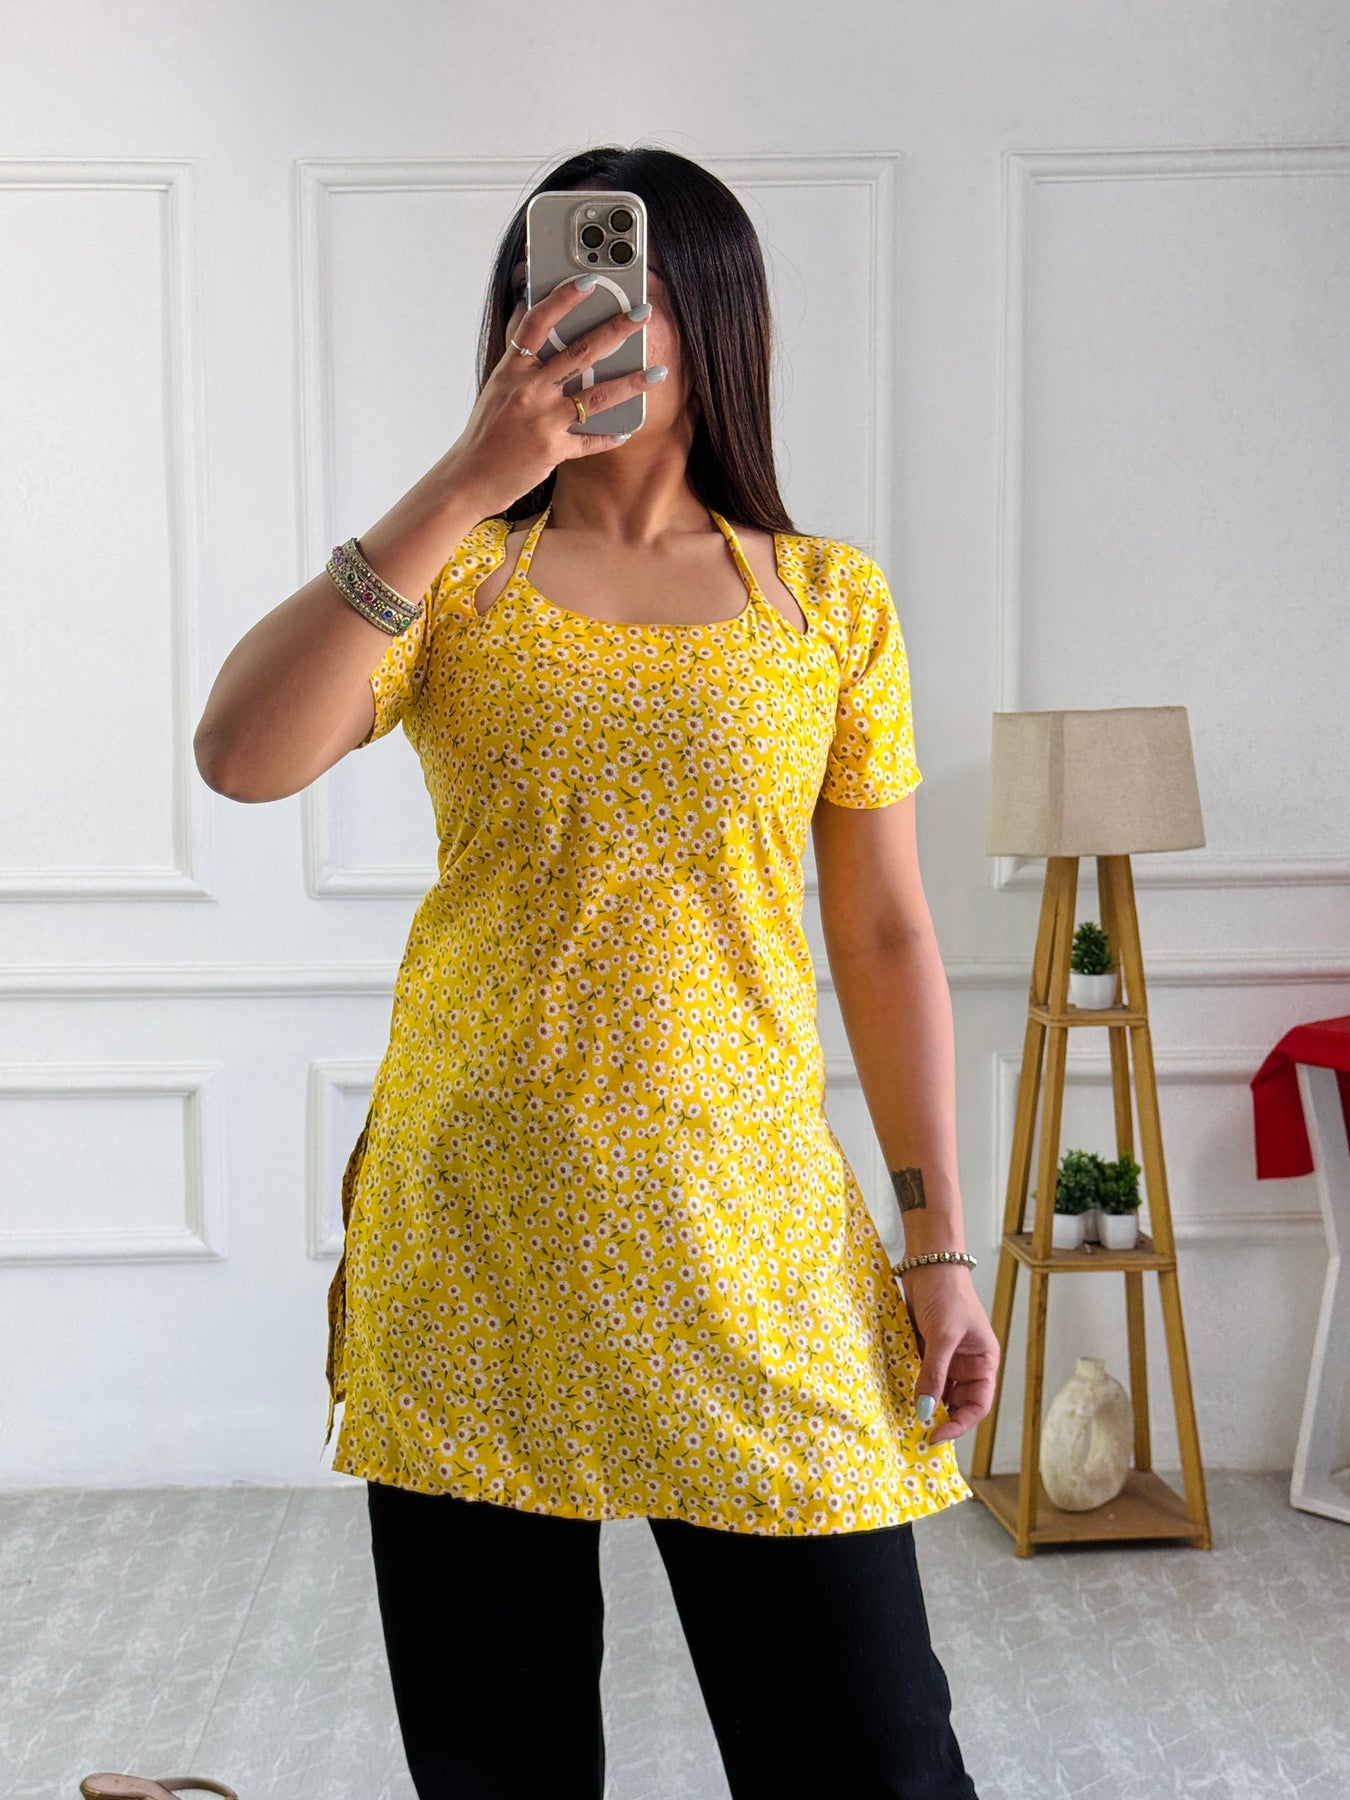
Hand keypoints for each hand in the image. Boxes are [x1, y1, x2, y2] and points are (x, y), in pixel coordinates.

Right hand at [444, 276, 660, 519]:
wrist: (469, 477)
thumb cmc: (486, 432)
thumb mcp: (498, 387)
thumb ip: (521, 361)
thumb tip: (533, 324)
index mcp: (512, 370)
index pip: (538, 323)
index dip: (564, 299)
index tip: (589, 280)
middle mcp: (528, 390)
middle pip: (579, 351)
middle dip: (616, 329)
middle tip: (643, 314)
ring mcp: (542, 420)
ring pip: (596, 394)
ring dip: (631, 382)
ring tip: (657, 373)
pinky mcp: (553, 449)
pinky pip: (590, 440)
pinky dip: (610, 436)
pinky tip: (628, 429)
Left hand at [898, 1265, 999, 1444]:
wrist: (929, 1262)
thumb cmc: (947, 1294)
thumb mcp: (943, 1336)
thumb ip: (934, 1373)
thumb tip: (925, 1410)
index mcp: (983, 1362)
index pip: (978, 1404)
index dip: (960, 1424)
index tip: (936, 1435)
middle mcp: (966, 1364)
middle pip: (956, 1403)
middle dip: (940, 1417)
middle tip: (917, 1432)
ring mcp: (945, 1357)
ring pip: (936, 1391)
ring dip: (923, 1402)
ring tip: (905, 1416)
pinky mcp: (926, 1349)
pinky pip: (920, 1375)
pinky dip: (911, 1385)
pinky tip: (898, 1393)